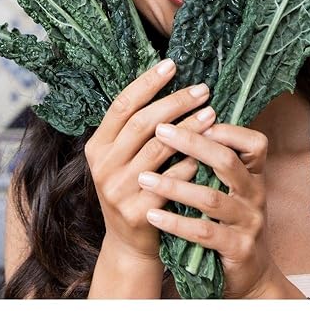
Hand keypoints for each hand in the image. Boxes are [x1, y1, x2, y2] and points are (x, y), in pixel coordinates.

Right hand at [84, 58, 216, 260]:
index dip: (146, 83)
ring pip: (159, 149)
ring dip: (189, 128)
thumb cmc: (133, 189)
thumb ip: (136, 128)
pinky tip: (210, 150)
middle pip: (142, 124)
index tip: (172, 64)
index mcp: (97, 147)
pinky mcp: (137, 212)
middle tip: (202, 89)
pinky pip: (172, 180)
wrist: (129, 245)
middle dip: (175, 102)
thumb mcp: (123, 158)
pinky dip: (192, 162)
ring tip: (212, 112)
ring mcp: (118, 190)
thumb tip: (166, 81)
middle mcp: (103, 167)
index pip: (121, 106)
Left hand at [137, 121, 287, 297]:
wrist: (250, 272)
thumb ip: (214, 161)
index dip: (226, 129)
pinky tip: (153, 214)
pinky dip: (176, 223)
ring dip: (174, 186)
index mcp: (253, 175)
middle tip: (159, 130)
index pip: (253, 142)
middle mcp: (255, 194)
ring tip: (143, 178)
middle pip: (227, 161)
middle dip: (192, 143)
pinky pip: (204, 233)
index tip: (192, 115)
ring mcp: (248, 222)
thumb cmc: (230, 221)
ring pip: (211, 198)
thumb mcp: (230, 188)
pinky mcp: (238, 249)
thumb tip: (179, 121)